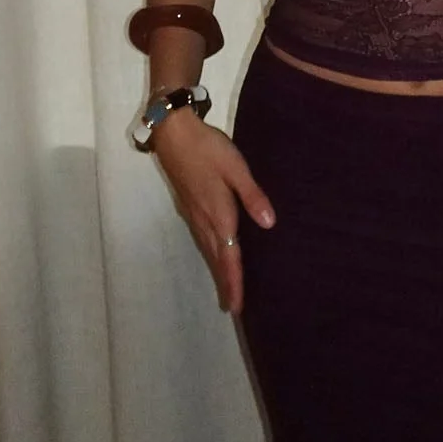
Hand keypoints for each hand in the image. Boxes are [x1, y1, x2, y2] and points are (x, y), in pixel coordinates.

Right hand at [149, 107, 275, 315]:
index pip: (229, 257)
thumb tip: (269, 223)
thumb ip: (252, 195)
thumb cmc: (208, 149)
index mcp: (218, 215)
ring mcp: (194, 214)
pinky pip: (202, 239)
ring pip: (208, 250)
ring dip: (218, 270)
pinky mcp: (189, 205)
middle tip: (233, 307)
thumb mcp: (236, 168)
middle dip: (225, 283)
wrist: (173, 134)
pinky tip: (215, 252)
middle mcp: (204, 220)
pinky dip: (211, 253)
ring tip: (226, 287)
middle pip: (217, 259)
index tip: (237, 306)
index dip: (234, 282)